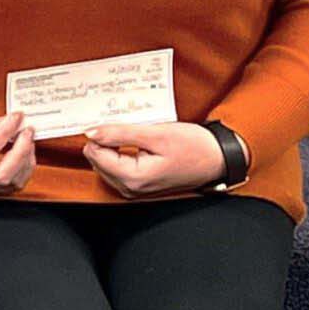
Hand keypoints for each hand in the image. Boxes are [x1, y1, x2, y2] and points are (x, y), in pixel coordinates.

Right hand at [0, 111, 36, 198]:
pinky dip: (18, 170)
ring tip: (25, 140)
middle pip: (3, 175)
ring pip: (9, 184)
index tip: (16, 118)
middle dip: (22, 152)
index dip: (5, 132)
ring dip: (24, 162)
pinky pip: (6, 186)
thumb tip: (12, 123)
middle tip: (27, 131)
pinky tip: (19, 153)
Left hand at [82, 122, 225, 198]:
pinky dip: (118, 151)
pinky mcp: (139, 183)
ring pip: (104, 162)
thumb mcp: (155, 134)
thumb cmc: (193, 148)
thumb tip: (91, 132)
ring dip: (112, 145)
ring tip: (132, 133)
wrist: (217, 159)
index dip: (100, 134)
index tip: (109, 121)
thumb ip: (119, 134)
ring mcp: (134, 188)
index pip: (94, 153)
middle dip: (105, 140)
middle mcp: (131, 188)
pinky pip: (116, 166)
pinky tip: (133, 141)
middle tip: (124, 125)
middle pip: (97, 159)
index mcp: (133, 178)